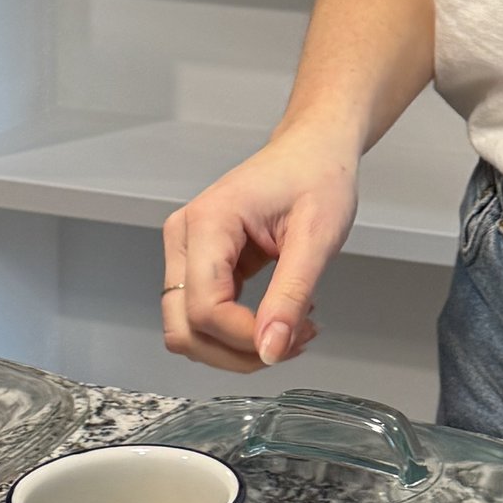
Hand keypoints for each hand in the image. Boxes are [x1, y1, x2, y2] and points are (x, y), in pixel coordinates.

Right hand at [162, 125, 359, 372]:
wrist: (314, 150)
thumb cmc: (317, 176)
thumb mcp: (317, 237)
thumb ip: (290, 296)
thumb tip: (270, 351)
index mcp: (208, 222)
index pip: (205, 308)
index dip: (245, 338)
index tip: (291, 337)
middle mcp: (185, 237)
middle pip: (185, 328)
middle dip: (237, 352)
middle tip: (292, 340)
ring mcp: (187, 251)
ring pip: (188, 330)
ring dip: (236, 348)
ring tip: (290, 329)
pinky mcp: (200, 264)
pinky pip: (204, 317)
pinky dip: (237, 332)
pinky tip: (278, 316)